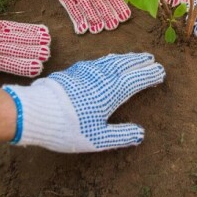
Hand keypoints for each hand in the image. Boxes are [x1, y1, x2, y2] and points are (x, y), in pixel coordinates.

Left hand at [4, 53, 164, 152]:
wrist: (36, 112)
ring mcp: (86, 71)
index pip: (136, 79)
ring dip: (125, 58)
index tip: (160, 71)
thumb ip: (121, 135)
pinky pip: (97, 61)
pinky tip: (106, 62)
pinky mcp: (73, 71)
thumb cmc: (69, 128)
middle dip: (140, 62)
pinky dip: (108, 60)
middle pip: (125, 65)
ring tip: (133, 57)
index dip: (149, 74)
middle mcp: (102, 76)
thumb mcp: (98, 139)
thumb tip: (140, 134)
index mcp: (112, 92)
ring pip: (111, 60)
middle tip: (150, 59)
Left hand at [44, 0, 130, 34]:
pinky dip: (76, 18)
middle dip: (105, 15)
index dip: (117, 5)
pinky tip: (81, 29)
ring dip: (92, 19)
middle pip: (99, 3)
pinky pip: (71, 7)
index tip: (125, 17)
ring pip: (86, 7)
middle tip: (112, 26)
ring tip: (97, 30)